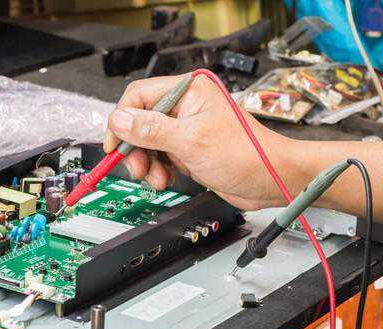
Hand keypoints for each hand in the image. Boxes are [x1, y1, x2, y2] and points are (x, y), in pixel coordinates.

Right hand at [104, 74, 295, 210]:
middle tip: (137, 166)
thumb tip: (120, 121)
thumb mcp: (190, 141)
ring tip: (156, 176)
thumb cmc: (247, 154)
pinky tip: (165, 178)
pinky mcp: (187, 147)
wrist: (270, 179)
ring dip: (147, 163)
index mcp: (188, 91)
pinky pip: (159, 156)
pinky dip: (157, 169)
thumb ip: (151, 130)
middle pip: (139, 122)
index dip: (122, 120)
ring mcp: (185, 128)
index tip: (115, 144)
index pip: (139, 96)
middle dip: (135, 147)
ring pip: (147, 142)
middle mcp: (185, 106)